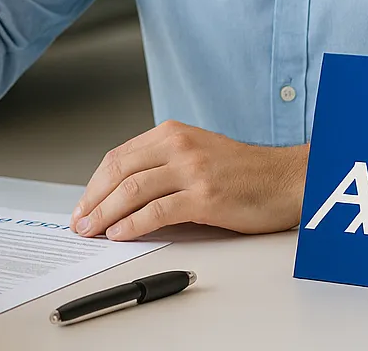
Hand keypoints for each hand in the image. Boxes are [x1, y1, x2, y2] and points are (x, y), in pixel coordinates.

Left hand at [69, 121, 308, 241]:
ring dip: (105, 214)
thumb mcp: (197, 153)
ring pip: (132, 190)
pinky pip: (157, 210)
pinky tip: (120, 233)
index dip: (95, 183)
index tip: (83, 204)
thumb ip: (163, 164)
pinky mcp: (205, 196)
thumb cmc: (245, 172)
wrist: (286, 179)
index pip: (118, 157)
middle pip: (119, 171)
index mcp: (172, 133)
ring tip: (93, 231)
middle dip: (93, 200)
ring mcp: (192, 169)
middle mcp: (178, 145)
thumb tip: (124, 194)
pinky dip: (133, 224)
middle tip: (80, 222)